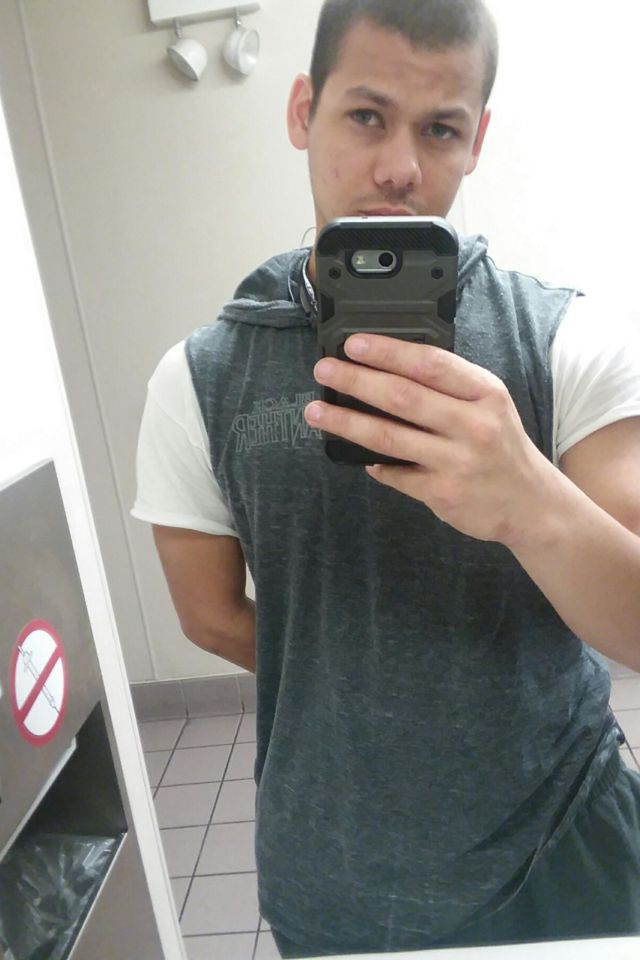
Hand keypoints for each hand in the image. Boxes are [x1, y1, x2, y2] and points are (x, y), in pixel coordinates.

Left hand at [304, 334, 557, 547]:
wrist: (531, 503)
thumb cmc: (501, 446)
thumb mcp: (489, 405)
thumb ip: (450, 386)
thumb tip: (388, 368)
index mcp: (485, 393)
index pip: (430, 364)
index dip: (388, 352)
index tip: (354, 344)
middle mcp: (473, 425)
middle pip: (402, 397)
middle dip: (356, 381)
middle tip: (324, 371)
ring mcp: (458, 461)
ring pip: (389, 437)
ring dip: (347, 422)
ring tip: (317, 412)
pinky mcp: (443, 493)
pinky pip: (396, 474)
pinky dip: (374, 465)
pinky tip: (357, 456)